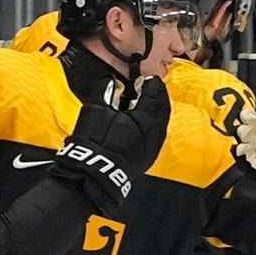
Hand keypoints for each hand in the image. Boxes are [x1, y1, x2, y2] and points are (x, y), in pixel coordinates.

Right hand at [52, 76, 170, 217]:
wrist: (93, 175)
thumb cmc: (95, 143)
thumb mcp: (96, 109)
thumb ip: (106, 89)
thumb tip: (112, 82)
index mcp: (146, 118)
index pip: (154, 94)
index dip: (150, 84)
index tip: (144, 79)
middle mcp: (155, 132)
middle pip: (162, 107)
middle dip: (156, 96)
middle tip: (150, 88)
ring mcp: (153, 147)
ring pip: (161, 122)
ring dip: (156, 110)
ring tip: (145, 103)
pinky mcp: (147, 157)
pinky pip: (157, 135)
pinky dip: (153, 124)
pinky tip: (142, 123)